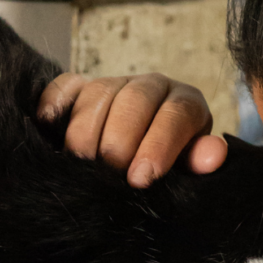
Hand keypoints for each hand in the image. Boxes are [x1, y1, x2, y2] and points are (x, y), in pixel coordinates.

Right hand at [38, 73, 228, 186]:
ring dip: (86, 130)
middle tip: (109, 174)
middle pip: (135, 100)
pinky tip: (48, 123)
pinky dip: (54, 101)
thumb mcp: (189, 168)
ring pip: (99, 92)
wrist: (145, 157)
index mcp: (187, 104)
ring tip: (81, 163)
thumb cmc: (171, 167)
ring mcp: (116, 83)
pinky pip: (65, 83)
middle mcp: (153, 86)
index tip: (140, 179)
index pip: (176, 115)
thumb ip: (199, 162)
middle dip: (119, 140)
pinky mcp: (82, 85)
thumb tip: (214, 156)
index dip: (158, 146)